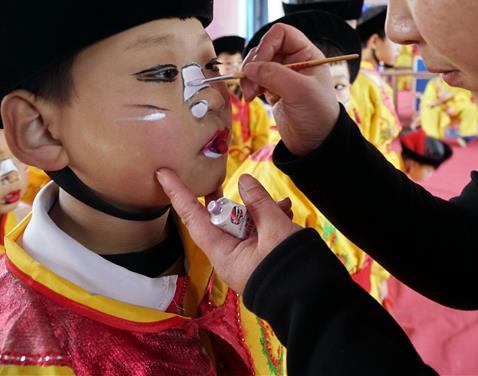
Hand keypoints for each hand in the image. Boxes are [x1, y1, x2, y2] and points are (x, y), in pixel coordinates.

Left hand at [156, 168, 299, 292]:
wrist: (315, 302)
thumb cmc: (290, 270)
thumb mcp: (275, 229)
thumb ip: (259, 202)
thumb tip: (245, 181)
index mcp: (224, 255)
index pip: (193, 218)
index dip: (178, 194)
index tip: (163, 175)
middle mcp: (230, 257)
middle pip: (221, 220)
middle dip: (228, 200)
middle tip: (219, 177)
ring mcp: (246, 258)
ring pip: (244, 225)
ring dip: (259, 209)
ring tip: (280, 204)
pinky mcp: (262, 259)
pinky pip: (259, 234)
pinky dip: (270, 220)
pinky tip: (286, 212)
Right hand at [239, 23, 339, 155]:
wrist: (316, 144)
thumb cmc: (318, 115)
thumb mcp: (300, 92)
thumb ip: (274, 75)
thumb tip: (249, 67)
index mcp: (307, 54)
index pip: (281, 34)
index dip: (267, 44)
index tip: (260, 64)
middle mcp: (294, 61)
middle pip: (264, 48)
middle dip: (254, 65)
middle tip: (251, 85)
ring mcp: (282, 75)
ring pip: (256, 64)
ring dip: (249, 77)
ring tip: (251, 95)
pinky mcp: (272, 89)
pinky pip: (254, 79)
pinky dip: (249, 85)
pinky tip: (252, 97)